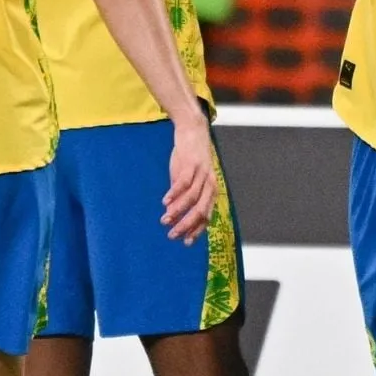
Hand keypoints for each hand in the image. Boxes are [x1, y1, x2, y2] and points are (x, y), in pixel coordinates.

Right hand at [161, 116, 218, 243]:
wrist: (193, 132)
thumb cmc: (189, 159)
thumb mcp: (188, 180)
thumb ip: (183, 196)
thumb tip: (173, 214)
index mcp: (211, 190)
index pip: (206, 216)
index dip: (197, 230)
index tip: (185, 242)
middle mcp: (210, 184)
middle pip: (200, 211)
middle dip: (186, 226)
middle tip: (172, 235)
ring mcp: (202, 174)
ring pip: (191, 198)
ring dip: (177, 212)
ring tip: (165, 220)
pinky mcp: (192, 164)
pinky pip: (183, 182)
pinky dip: (174, 194)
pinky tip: (165, 202)